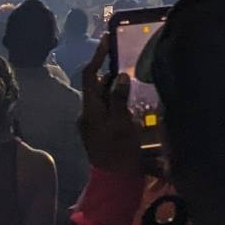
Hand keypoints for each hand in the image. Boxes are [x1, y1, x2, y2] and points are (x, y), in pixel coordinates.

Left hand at [77, 43, 147, 177]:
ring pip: (104, 99)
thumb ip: (119, 98)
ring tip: (137, 88)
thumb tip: (119, 76)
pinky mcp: (99, 134)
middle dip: (113, 76)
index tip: (108, 40)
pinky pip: (108, 111)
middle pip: (98, 87)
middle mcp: (88, 115)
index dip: (98, 56)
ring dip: (117, 92)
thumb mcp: (122, 123)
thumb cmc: (120, 152)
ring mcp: (92, 126)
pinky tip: (134, 109)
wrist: (114, 184)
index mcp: (90, 109)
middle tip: (132, 68)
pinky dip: (118, 105)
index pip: (90, 75)